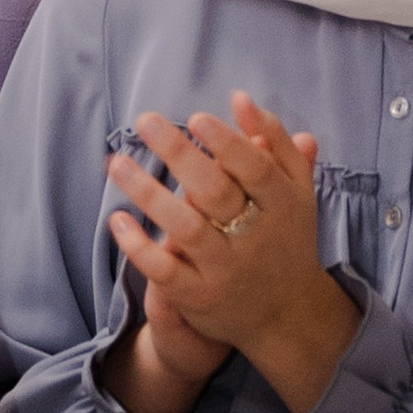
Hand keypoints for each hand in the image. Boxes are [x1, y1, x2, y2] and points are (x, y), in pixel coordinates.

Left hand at [105, 91, 355, 412]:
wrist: (286, 314)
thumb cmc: (284, 235)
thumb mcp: (295, 190)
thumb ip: (275, 143)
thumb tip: (240, 99)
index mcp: (283, 207)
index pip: (256, 170)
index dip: (227, 144)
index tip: (197, 118)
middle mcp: (255, 239)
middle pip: (216, 192)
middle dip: (179, 154)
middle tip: (145, 120)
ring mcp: (225, 270)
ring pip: (185, 229)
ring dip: (149, 193)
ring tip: (117, 162)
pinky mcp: (198, 297)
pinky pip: (164, 271)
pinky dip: (139, 246)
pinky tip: (117, 219)